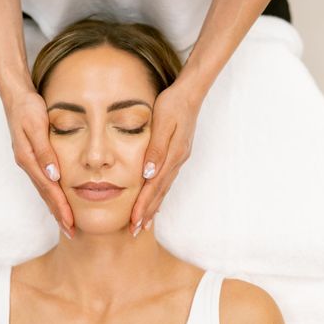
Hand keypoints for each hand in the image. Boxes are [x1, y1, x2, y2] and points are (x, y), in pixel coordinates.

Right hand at [3, 90, 74, 238]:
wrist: (15, 95)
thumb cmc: (28, 108)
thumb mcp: (37, 125)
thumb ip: (45, 151)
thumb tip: (54, 175)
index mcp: (29, 158)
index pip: (49, 189)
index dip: (60, 207)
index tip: (71, 224)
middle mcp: (27, 163)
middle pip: (45, 194)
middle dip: (58, 214)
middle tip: (71, 232)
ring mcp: (28, 161)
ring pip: (44, 189)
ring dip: (55, 207)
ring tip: (66, 222)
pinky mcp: (31, 157)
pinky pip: (43, 180)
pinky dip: (51, 193)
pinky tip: (57, 199)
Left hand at [129, 82, 203, 235]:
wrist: (190, 93)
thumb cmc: (172, 104)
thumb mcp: (162, 123)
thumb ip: (155, 149)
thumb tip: (148, 174)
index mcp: (171, 156)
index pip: (154, 187)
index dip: (143, 206)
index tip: (134, 222)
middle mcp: (176, 161)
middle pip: (159, 193)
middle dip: (147, 213)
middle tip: (135, 231)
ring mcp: (179, 159)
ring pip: (164, 189)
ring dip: (154, 206)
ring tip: (144, 222)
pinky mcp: (178, 154)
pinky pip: (167, 180)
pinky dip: (160, 194)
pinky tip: (157, 200)